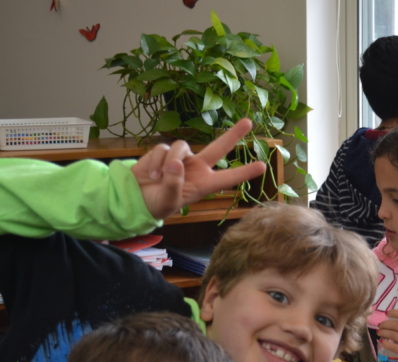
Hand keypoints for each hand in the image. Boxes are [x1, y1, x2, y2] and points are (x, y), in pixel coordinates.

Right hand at [132, 118, 266, 218]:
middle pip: (218, 147)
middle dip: (233, 134)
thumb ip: (174, 184)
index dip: (244, 172)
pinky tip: (151, 175)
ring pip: (181, 147)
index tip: (262, 166)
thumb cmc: (156, 203)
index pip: (228, 178)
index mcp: (203, 184)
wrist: (135, 197)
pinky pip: (163, 149)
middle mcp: (197, 168)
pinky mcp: (164, 152)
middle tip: (248, 122)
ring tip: (159, 179)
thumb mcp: (168, 200)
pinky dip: (155, 162)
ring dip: (170, 161)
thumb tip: (176, 163)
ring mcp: (181, 158)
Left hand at [377, 310, 397, 361]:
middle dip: (385, 324)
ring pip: (393, 335)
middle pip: (396, 325)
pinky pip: (393, 347)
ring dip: (383, 333)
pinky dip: (385, 344)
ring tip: (379, 333)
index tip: (388, 313)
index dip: (395, 312)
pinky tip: (382, 342)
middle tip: (380, 326)